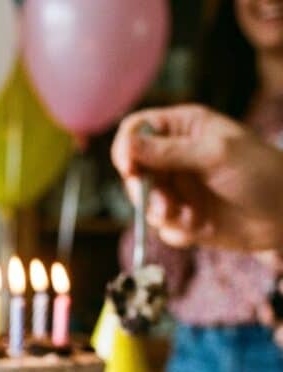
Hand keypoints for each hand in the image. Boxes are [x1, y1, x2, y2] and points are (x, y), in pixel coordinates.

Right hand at [111, 105, 282, 252]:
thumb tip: (127, 145)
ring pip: (145, 203)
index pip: (136, 130)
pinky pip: (163, 227)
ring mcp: (179, 189)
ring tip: (186, 217)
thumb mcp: (214, 154)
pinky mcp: (183, 219)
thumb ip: (169, 151)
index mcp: (182, 128)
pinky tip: (201, 226)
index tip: (128, 166)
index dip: (126, 147)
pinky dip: (178, 230)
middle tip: (159, 204)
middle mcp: (175, 157)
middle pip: (133, 170)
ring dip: (161, 212)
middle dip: (142, 189)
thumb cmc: (258, 173)